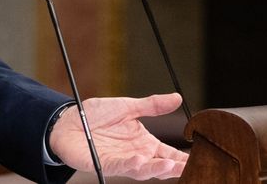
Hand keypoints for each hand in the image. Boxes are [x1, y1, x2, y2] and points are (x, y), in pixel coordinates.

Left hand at [49, 93, 187, 179]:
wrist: (68, 121)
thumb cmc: (96, 115)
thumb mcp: (128, 106)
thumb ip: (152, 106)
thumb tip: (177, 98)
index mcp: (144, 142)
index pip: (168, 152)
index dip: (181, 156)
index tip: (198, 157)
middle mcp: (136, 154)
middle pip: (159, 165)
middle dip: (173, 167)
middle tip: (188, 166)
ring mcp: (122, 161)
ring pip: (143, 170)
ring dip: (156, 168)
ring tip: (170, 166)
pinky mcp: (105, 164)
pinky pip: (121, 166)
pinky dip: (131, 164)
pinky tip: (141, 160)